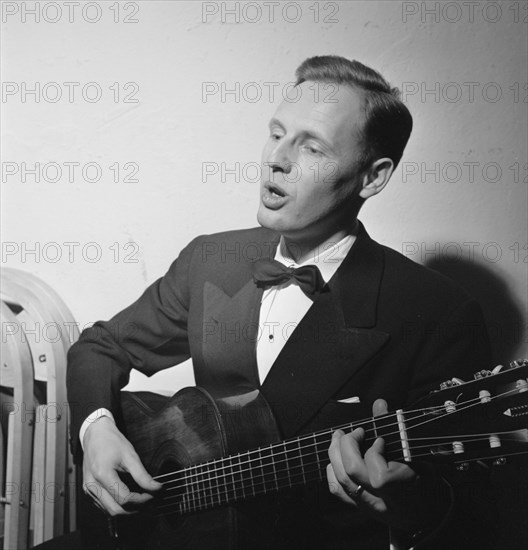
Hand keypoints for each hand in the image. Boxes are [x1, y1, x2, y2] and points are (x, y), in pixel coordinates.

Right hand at [82, 416, 161, 515]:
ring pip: (109, 511)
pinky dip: (118, 506)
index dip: (142, 500)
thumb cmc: (112, 442)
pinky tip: (130, 499)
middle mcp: (92, 486)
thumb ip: (142, 475)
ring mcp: (88, 490)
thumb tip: (157, 488)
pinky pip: (104, 506)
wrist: (95, 435)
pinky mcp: (88, 491)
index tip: (154, 495)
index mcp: (102, 475)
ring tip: (143, 501)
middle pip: (116, 510)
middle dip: (135, 509)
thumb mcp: (130, 455)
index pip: (124, 498)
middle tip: (151, 502)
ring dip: (127, 510)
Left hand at [326, 399, 449, 531]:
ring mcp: (369, 507)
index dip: (375, 452)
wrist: (427, 514)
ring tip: (339, 438)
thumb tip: (379, 403)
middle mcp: (382, 502)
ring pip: (341, 481)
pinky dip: (333, 471)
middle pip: (353, 473)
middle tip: (353, 432)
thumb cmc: (426, 482)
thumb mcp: (416, 455)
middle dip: (347, 445)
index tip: (380, 440)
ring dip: (335, 454)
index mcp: (402, 491)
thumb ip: (395, 428)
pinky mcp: (360, 509)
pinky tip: (336, 458)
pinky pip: (338, 491)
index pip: (380, 476)